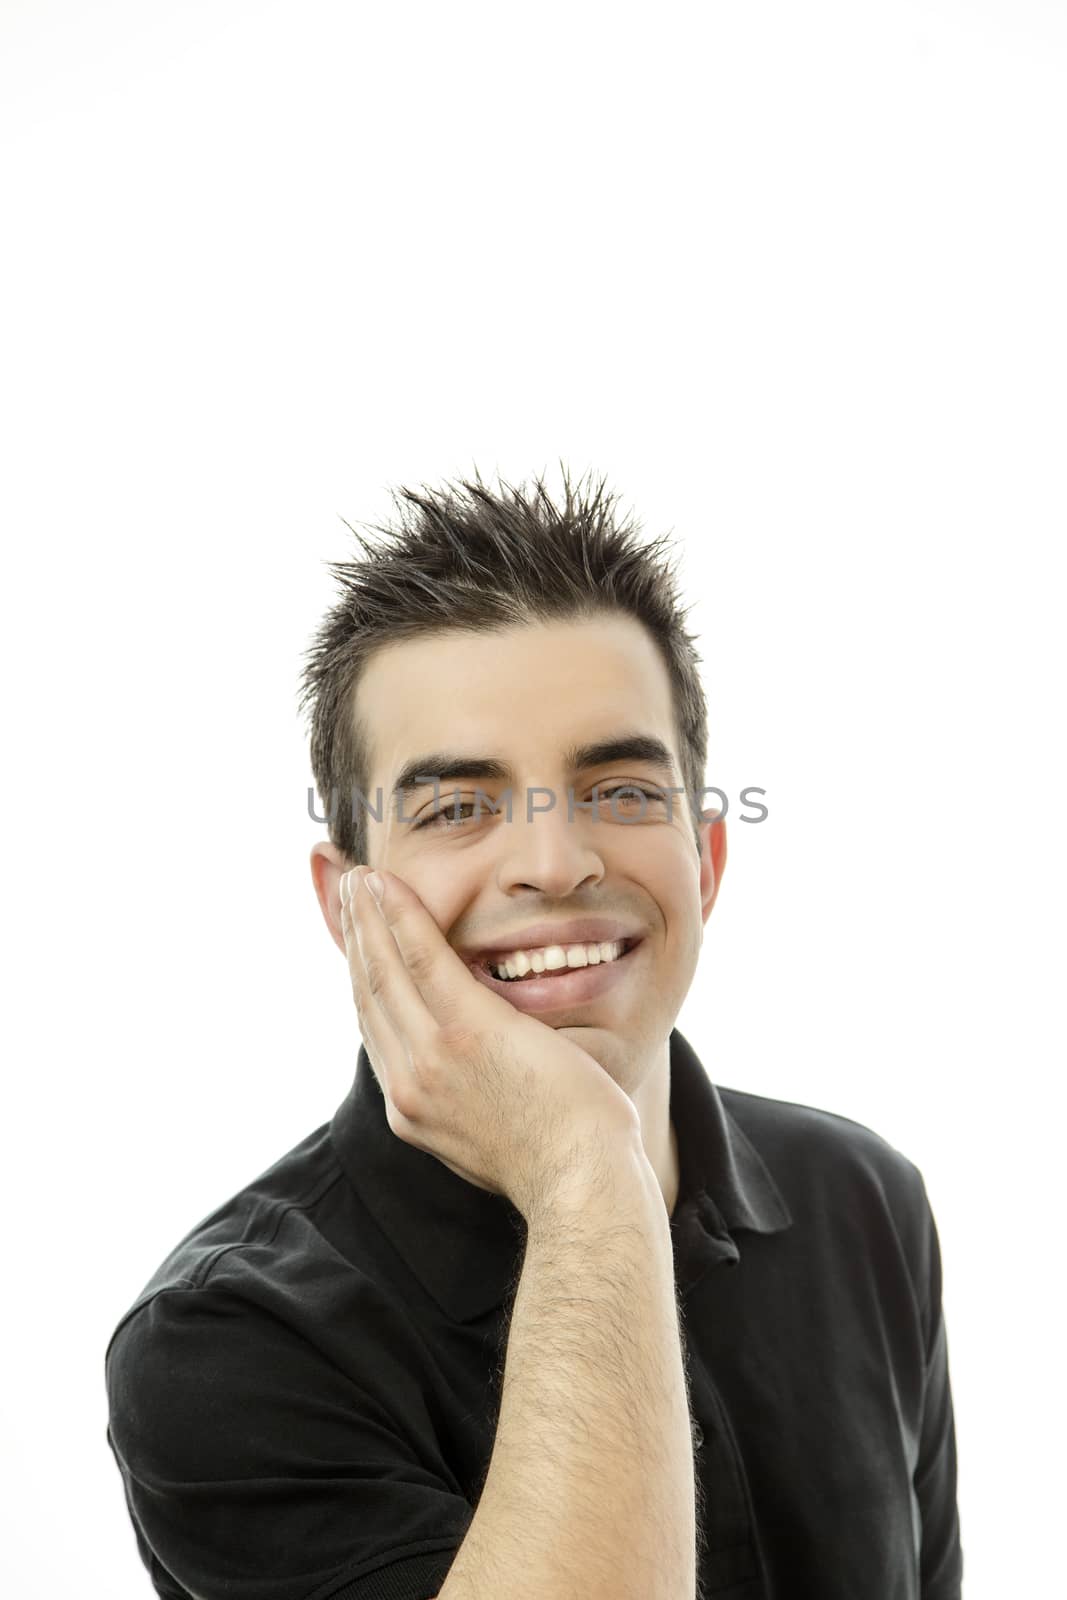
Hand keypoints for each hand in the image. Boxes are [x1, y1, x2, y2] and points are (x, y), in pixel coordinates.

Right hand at [339, 866, 642, 1219]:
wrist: (583, 1181)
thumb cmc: (564, 1159)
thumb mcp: (496, 1134)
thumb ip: (471, 1099)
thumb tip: (479, 1079)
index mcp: (413, 1110)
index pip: (377, 1030)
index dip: (363, 978)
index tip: (359, 944)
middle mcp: (408, 1085)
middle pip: (368, 995)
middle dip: (354, 940)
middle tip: (348, 895)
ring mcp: (432, 1059)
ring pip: (383, 971)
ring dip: (367, 918)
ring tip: (361, 880)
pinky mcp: (467, 1031)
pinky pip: (422, 958)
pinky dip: (399, 917)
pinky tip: (387, 887)